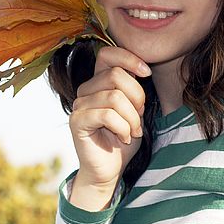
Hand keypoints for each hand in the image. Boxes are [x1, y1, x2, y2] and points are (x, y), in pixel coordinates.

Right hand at [68, 45, 149, 205]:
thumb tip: (141, 70)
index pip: (108, 54)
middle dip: (137, 97)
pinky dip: (123, 127)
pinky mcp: (77, 121)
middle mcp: (86, 89)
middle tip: (139, 117)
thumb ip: (134, 88)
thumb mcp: (135, 109)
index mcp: (99, 82)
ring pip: (115, 97)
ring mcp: (79, 104)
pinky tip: (124, 137)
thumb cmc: (124, 138)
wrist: (110, 169)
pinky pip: (107, 115)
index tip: (147, 73)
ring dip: (132, 118)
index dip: (129, 58)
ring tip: (133, 131)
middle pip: (116, 75)